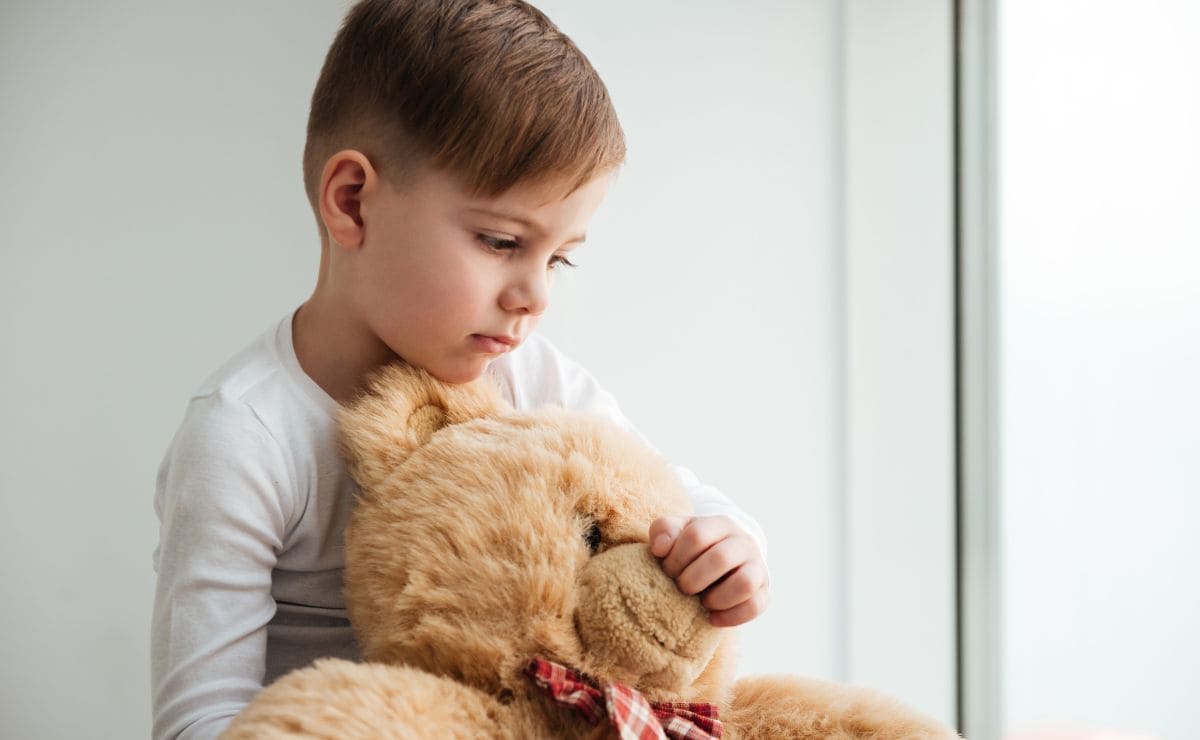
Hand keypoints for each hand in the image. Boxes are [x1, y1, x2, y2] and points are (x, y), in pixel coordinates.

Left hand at [649, 515, 768, 627]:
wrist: (727, 559)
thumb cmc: (696, 547)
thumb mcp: (678, 531)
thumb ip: (664, 530)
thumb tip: (660, 547)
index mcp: (721, 524)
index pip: (697, 535)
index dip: (676, 557)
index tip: (668, 569)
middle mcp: (744, 542)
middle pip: (720, 559)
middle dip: (692, 579)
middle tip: (682, 587)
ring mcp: (758, 567)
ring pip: (745, 583)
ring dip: (717, 598)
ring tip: (702, 602)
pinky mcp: (764, 592)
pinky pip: (755, 606)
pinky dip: (731, 616)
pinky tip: (712, 617)